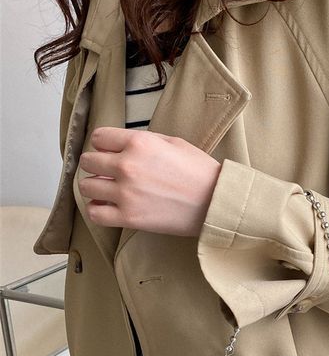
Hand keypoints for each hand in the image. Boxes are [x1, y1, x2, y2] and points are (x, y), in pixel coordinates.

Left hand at [77, 126, 220, 236]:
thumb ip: (143, 141)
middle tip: (110, 173)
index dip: (105, 146)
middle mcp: (127, 166)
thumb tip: (121, 146)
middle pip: (89, 162)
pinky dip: (97, 210)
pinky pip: (95, 213)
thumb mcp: (173, 142)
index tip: (112, 153)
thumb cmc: (200, 172)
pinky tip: (107, 208)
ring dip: (95, 188)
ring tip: (108, 191)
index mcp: (139, 143)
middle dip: (98, 166)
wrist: (216, 202)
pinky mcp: (129, 217)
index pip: (99, 138)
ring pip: (86, 187)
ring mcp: (126, 193)